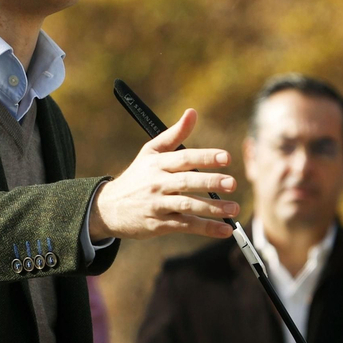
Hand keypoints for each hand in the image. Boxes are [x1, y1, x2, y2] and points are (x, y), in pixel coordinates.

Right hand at [90, 108, 237, 240]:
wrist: (108, 209)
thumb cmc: (137, 177)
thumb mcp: (150, 153)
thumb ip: (174, 134)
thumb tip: (192, 113)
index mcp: (158, 164)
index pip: (184, 158)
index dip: (205, 157)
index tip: (226, 157)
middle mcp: (157, 183)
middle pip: (187, 181)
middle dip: (210, 182)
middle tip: (232, 183)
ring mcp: (158, 205)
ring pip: (188, 205)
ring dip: (212, 208)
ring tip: (233, 209)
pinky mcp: (159, 224)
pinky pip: (185, 225)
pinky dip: (205, 228)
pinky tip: (224, 230)